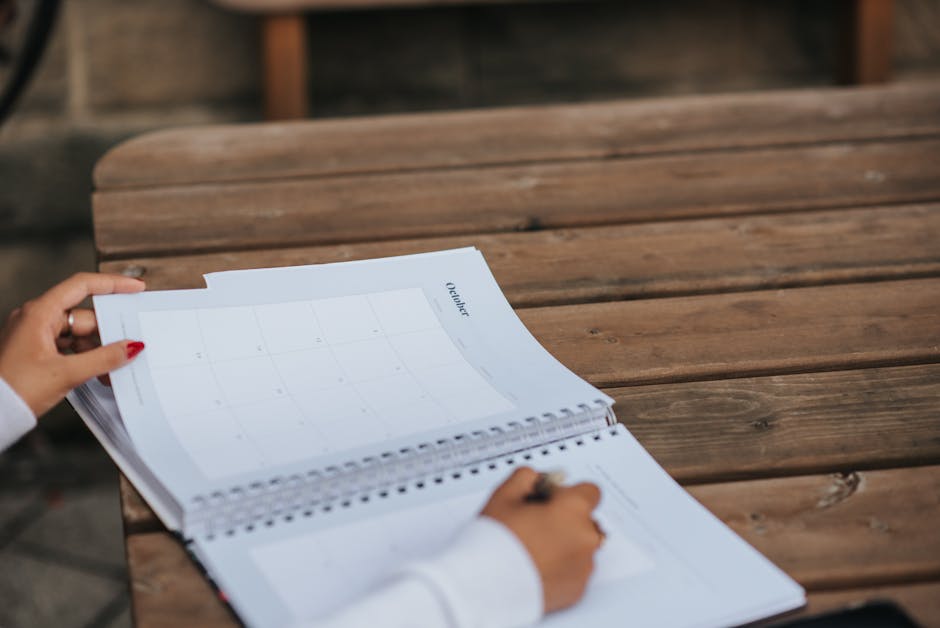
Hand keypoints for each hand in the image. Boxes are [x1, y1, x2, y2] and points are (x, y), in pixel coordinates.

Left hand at [0, 272, 145, 417]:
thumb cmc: (13, 389)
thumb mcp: (66, 373)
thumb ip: (104, 358)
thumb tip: (131, 347)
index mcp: (39, 313)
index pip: (82, 286)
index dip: (112, 284)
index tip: (135, 287)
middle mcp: (36, 319)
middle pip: (84, 316)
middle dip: (107, 334)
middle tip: (128, 347)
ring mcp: (35, 335)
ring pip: (79, 334)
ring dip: (97, 352)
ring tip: (110, 371)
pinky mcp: (36, 351)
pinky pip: (69, 347)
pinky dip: (85, 358)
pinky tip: (96, 374)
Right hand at [481, 467, 602, 612]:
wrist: (488, 587)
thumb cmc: (497, 543)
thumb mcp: (504, 496)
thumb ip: (525, 477)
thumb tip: (535, 478)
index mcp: (573, 510)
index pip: (588, 491)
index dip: (566, 493)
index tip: (550, 500)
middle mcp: (586, 538)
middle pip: (584, 520)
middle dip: (564, 520)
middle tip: (534, 525)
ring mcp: (584, 567)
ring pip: (580, 547)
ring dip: (564, 545)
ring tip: (533, 550)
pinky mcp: (578, 590)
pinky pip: (575, 572)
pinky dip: (561, 568)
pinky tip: (536, 567)